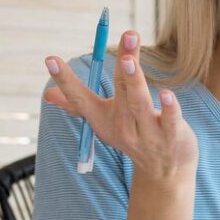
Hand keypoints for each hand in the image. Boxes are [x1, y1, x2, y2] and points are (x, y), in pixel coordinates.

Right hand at [43, 31, 198, 181]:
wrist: (163, 173)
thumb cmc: (132, 136)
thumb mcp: (104, 123)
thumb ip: (78, 105)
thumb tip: (47, 93)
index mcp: (104, 120)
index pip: (80, 99)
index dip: (65, 81)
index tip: (50, 59)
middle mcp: (124, 126)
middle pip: (121, 92)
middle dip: (121, 71)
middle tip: (121, 47)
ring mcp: (148, 133)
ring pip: (140, 104)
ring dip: (135, 82)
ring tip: (130, 61)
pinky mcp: (172, 136)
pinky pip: (170, 120)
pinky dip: (168, 108)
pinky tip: (166, 94)